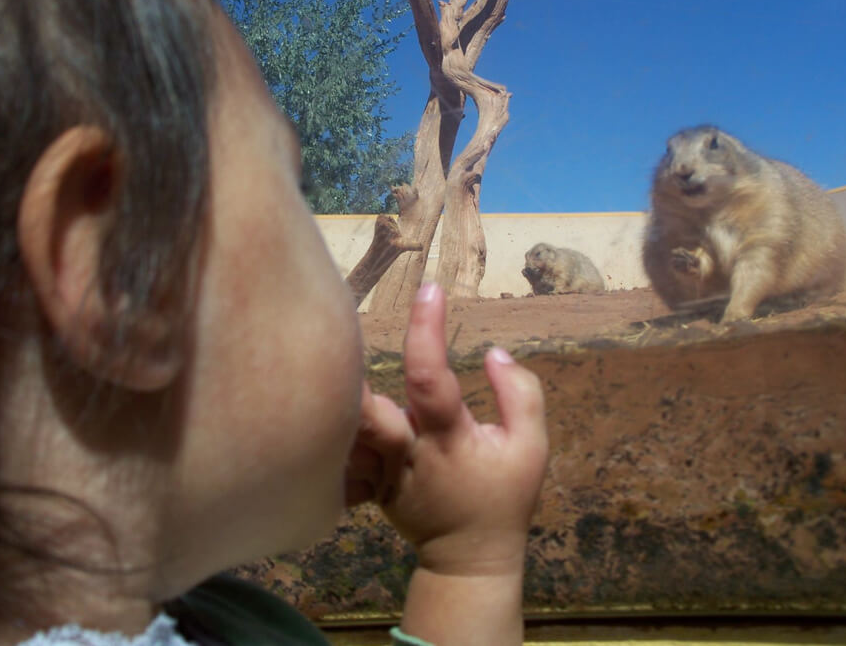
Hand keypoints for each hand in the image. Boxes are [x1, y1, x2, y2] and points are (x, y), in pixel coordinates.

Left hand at [347, 281, 548, 576]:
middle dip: (350, 376)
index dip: (427, 330)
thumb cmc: (504, 496)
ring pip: (347, 433)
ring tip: (322, 353)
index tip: (430, 288)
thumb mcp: (533, 447)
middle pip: (366, 411)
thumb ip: (521, 394)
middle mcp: (407, 453)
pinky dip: (327, 433)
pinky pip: (339, 457)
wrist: (470, 556)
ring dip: (336, 399)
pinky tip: (312, 405)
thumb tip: (492, 353)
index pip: (430, 376)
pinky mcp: (367, 485)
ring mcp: (382, 473)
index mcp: (448, 438)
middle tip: (338, 325)